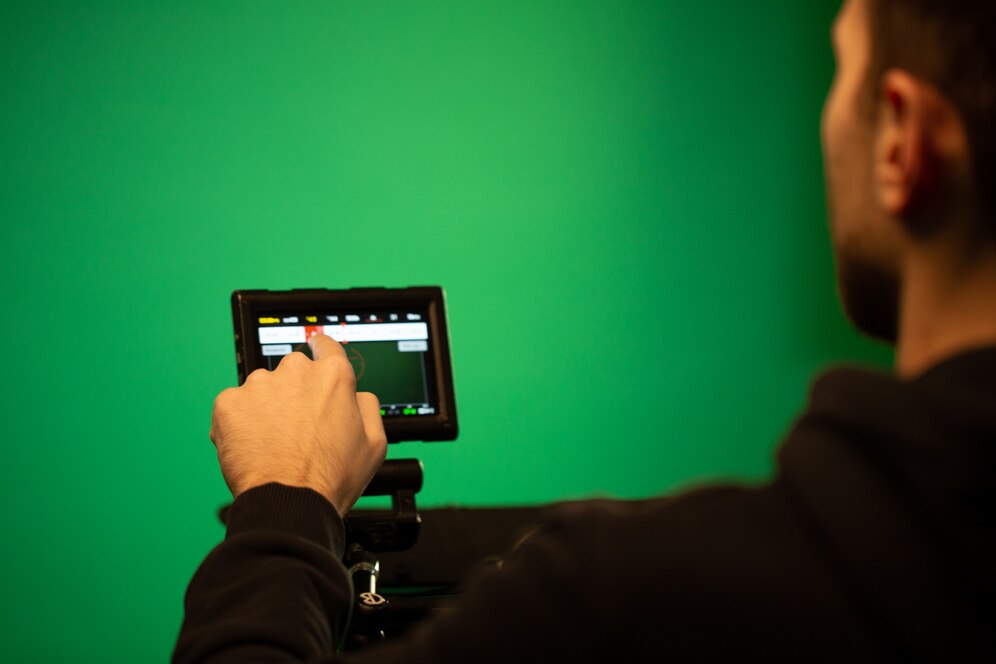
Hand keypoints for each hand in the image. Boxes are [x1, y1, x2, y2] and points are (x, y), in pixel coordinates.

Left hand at [209, 334, 387, 516]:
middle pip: (294, 371)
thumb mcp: (374, 443)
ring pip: (263, 389)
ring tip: (274, 443)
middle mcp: (295, 372)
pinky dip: (241, 422)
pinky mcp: (228, 403)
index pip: (326, 346)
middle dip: (295, 392)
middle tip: (298, 428)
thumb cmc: (331, 477)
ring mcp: (259, 385)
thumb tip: (357, 395)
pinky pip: (235, 405)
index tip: (316, 351)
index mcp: (333, 376)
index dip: (322, 350)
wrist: (287, 503)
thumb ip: (367, 407)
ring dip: (267, 407)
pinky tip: (253, 446)